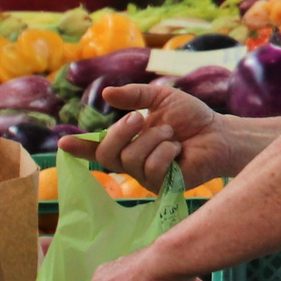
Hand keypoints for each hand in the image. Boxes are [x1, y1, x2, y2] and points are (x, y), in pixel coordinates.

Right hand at [59, 83, 235, 189]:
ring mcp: (145, 176)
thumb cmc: (191, 117)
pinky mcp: (161, 186)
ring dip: (154, 138)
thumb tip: (106, 94)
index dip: (80, 147)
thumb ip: (135, 96)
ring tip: (172, 135)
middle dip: (121, 132)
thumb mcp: (161, 98)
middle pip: (107, 154)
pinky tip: (179, 150)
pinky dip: (167, 151)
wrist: (217, 133)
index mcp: (129, 141)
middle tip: (140, 118)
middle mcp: (132, 161)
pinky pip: (151, 167)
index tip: (62, 144)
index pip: (98, 147)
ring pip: (131, 159)